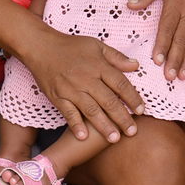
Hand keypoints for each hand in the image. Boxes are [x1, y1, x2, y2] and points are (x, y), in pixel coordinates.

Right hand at [26, 28, 144, 142]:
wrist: (42, 47)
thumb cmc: (71, 46)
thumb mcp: (96, 45)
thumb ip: (116, 57)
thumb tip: (136, 65)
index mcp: (99, 66)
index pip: (120, 84)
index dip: (132, 98)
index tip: (142, 110)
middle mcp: (86, 79)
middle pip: (108, 101)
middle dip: (122, 118)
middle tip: (132, 132)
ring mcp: (71, 89)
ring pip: (91, 110)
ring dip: (103, 125)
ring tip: (114, 138)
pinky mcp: (57, 96)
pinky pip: (68, 113)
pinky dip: (75, 125)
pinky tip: (84, 137)